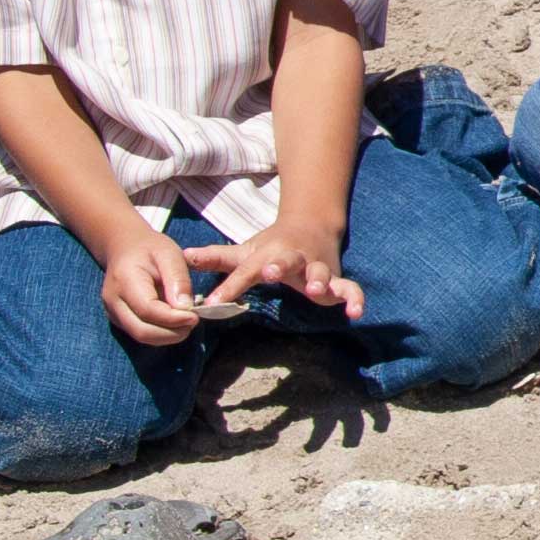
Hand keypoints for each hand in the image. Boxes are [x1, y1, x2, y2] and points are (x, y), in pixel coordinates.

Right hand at [97, 224, 205, 346]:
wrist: (125, 248)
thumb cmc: (150, 248)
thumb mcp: (170, 254)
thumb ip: (178, 279)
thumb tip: (185, 308)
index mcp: (124, 281)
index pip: (148, 310)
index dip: (173, 318)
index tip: (196, 316)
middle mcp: (113, 301)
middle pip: (142, 331)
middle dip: (172, 333)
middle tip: (194, 322)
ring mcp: (113, 312)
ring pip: (141, 336)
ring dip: (168, 336)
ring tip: (187, 322)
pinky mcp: (119, 319)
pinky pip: (140, 333)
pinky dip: (161, 333)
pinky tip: (175, 321)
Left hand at [184, 216, 361, 321]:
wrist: (312, 226)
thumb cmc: (272, 247)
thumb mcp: (244, 252)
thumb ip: (216, 258)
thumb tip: (184, 256)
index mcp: (268, 255)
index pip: (245, 271)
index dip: (230, 286)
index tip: (212, 303)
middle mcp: (293, 258)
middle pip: (285, 261)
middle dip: (277, 266)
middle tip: (269, 273)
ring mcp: (317, 267)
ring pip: (319, 271)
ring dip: (317, 278)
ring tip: (315, 290)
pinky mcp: (336, 279)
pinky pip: (350, 288)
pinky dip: (354, 298)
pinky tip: (356, 314)